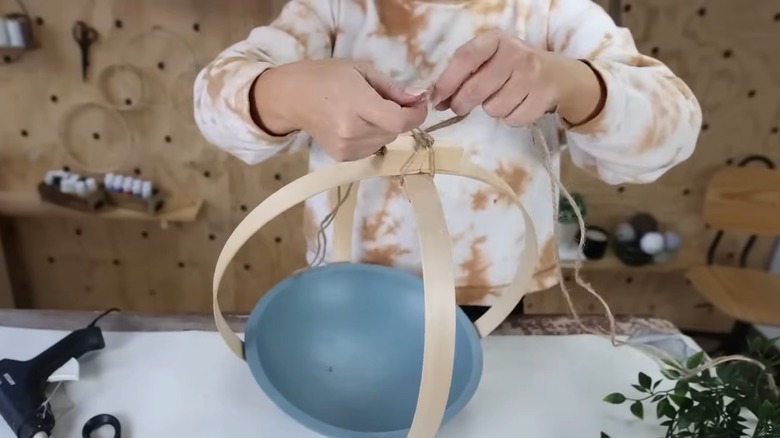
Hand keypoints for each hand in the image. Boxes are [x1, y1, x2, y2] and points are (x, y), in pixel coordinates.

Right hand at [253, 59, 427, 160]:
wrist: (293, 98)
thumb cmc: (327, 77)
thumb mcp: (361, 70)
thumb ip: (391, 88)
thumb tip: (417, 97)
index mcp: (357, 105)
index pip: (399, 121)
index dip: (416, 115)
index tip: (419, 104)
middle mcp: (352, 131)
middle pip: (394, 131)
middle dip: (397, 117)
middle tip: (384, 100)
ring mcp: (347, 148)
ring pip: (385, 141)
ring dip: (384, 127)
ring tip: (365, 111)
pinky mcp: (342, 157)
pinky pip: (372, 148)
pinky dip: (372, 137)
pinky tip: (356, 124)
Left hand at [430, 30, 600, 126]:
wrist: (559, 76)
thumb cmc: (514, 68)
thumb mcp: (490, 61)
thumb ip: (463, 75)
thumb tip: (436, 99)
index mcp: (496, 40)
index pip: (465, 57)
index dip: (447, 80)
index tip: (436, 98)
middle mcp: (515, 53)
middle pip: (476, 89)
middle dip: (462, 103)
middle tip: (460, 106)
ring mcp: (532, 74)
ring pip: (493, 108)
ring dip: (492, 109)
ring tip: (503, 98)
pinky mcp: (543, 96)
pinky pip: (512, 119)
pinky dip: (511, 118)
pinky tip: (518, 105)